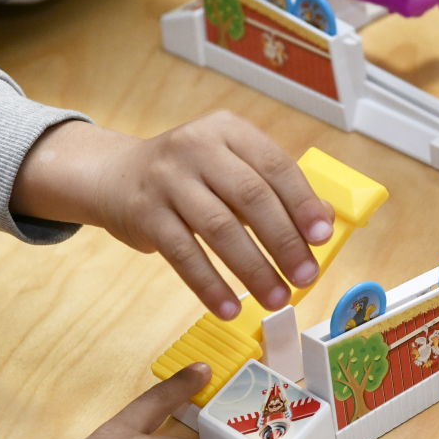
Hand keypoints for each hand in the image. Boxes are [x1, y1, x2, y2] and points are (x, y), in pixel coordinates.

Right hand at [10, 114, 335, 319]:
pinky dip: (210, 285)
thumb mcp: (232, 168)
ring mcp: (168, 180)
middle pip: (250, 197)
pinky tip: (230, 307)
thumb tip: (322, 223)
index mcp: (228, 130)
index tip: (322, 237)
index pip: (275, 166)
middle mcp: (197, 147)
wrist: (116, 176)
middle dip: (283, 242)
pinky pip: (183, 254)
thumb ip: (275, 191)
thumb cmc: (190, 177)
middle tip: (305, 277)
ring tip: (276, 298)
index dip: (302, 203)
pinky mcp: (145, 214)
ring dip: (253, 269)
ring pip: (219, 228)